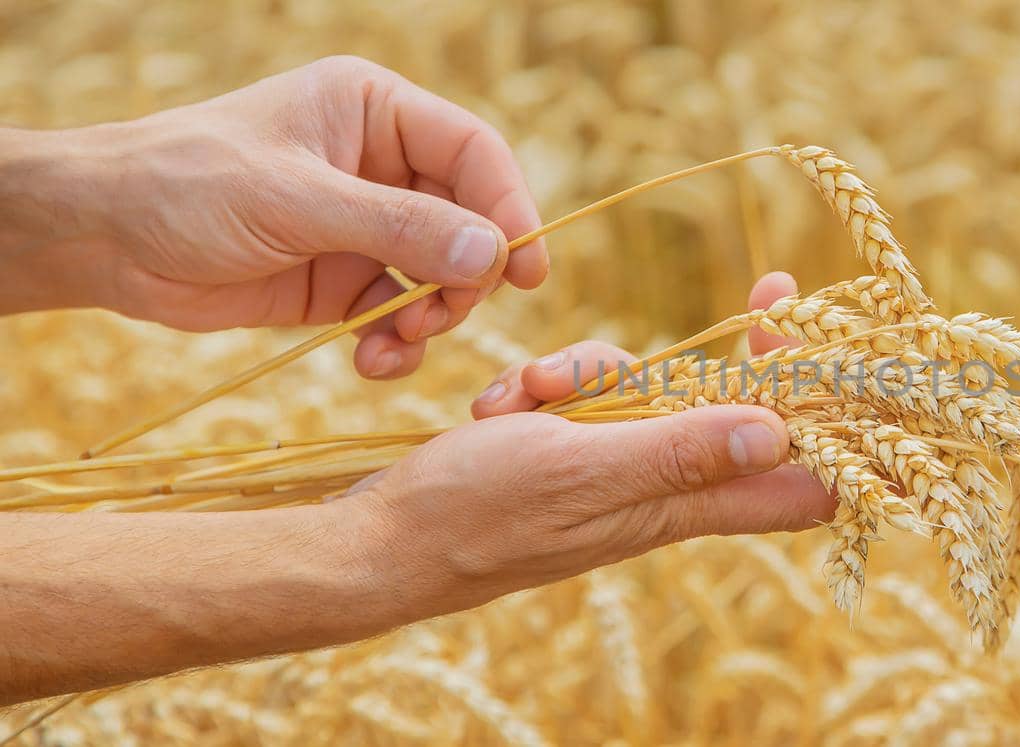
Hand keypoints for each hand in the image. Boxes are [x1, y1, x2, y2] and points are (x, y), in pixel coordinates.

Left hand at [0, 56, 545, 378]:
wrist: (105, 239)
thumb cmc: (189, 185)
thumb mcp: (297, 199)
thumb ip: (399, 227)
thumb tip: (492, 256)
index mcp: (375, 112)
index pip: (473, 153)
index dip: (508, 207)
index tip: (526, 269)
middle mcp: (382, 166)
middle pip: (470, 221)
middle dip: (465, 275)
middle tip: (440, 315)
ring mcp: (366, 226)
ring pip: (442, 276)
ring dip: (432, 317)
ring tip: (396, 343)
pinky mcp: (344, 282)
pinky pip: (401, 315)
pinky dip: (398, 343)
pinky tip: (372, 361)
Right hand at [341, 272, 828, 606]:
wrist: (381, 544)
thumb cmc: (475, 515)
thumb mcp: (578, 469)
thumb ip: (676, 451)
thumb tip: (778, 433)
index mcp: (683, 505)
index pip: (805, 483)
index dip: (839, 426)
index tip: (847, 355)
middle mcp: (666, 493)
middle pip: (743, 415)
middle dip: (735, 357)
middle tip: (770, 290)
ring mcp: (620, 472)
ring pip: (658, 393)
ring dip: (601, 371)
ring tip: (529, 393)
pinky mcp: (576, 456)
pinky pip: (593, 399)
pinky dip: (554, 386)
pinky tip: (503, 404)